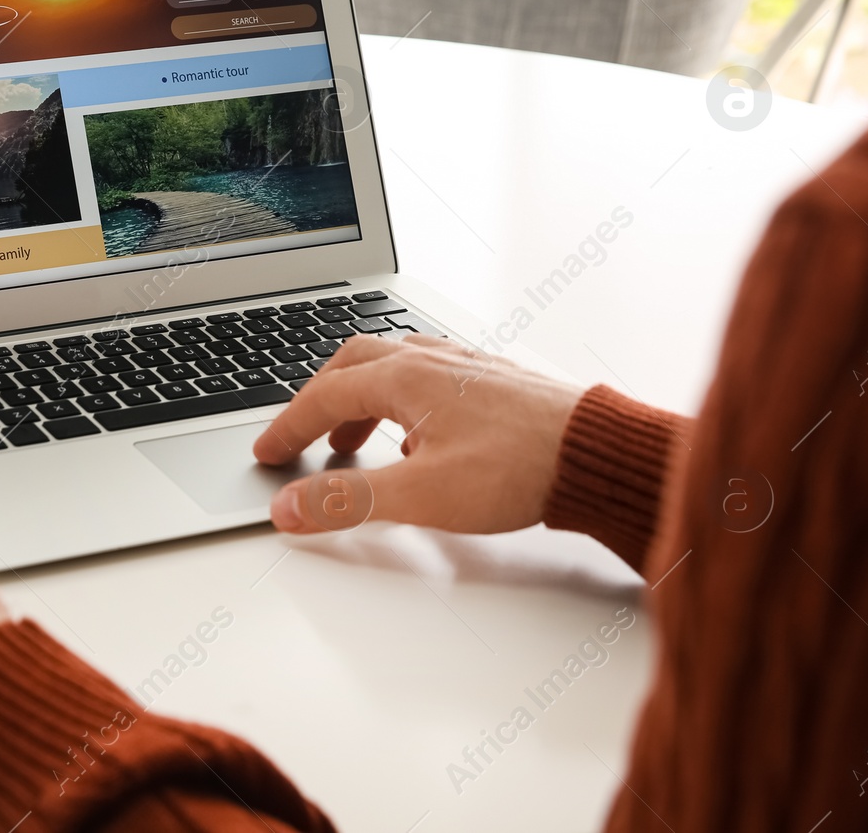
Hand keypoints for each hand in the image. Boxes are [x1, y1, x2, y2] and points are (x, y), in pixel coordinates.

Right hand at [254, 334, 583, 533]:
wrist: (599, 455)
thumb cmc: (522, 467)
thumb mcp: (419, 494)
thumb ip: (346, 501)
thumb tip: (288, 507)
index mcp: (406, 376)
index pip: (324, 394)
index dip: (288, 426)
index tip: (268, 453)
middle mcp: (433, 360)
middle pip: (354, 364)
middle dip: (319, 401)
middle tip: (300, 437)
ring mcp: (466, 368)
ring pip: (394, 368)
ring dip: (360, 401)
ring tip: (351, 442)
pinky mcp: (493, 384)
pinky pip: (429, 379)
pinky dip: (401, 404)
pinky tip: (417, 441)